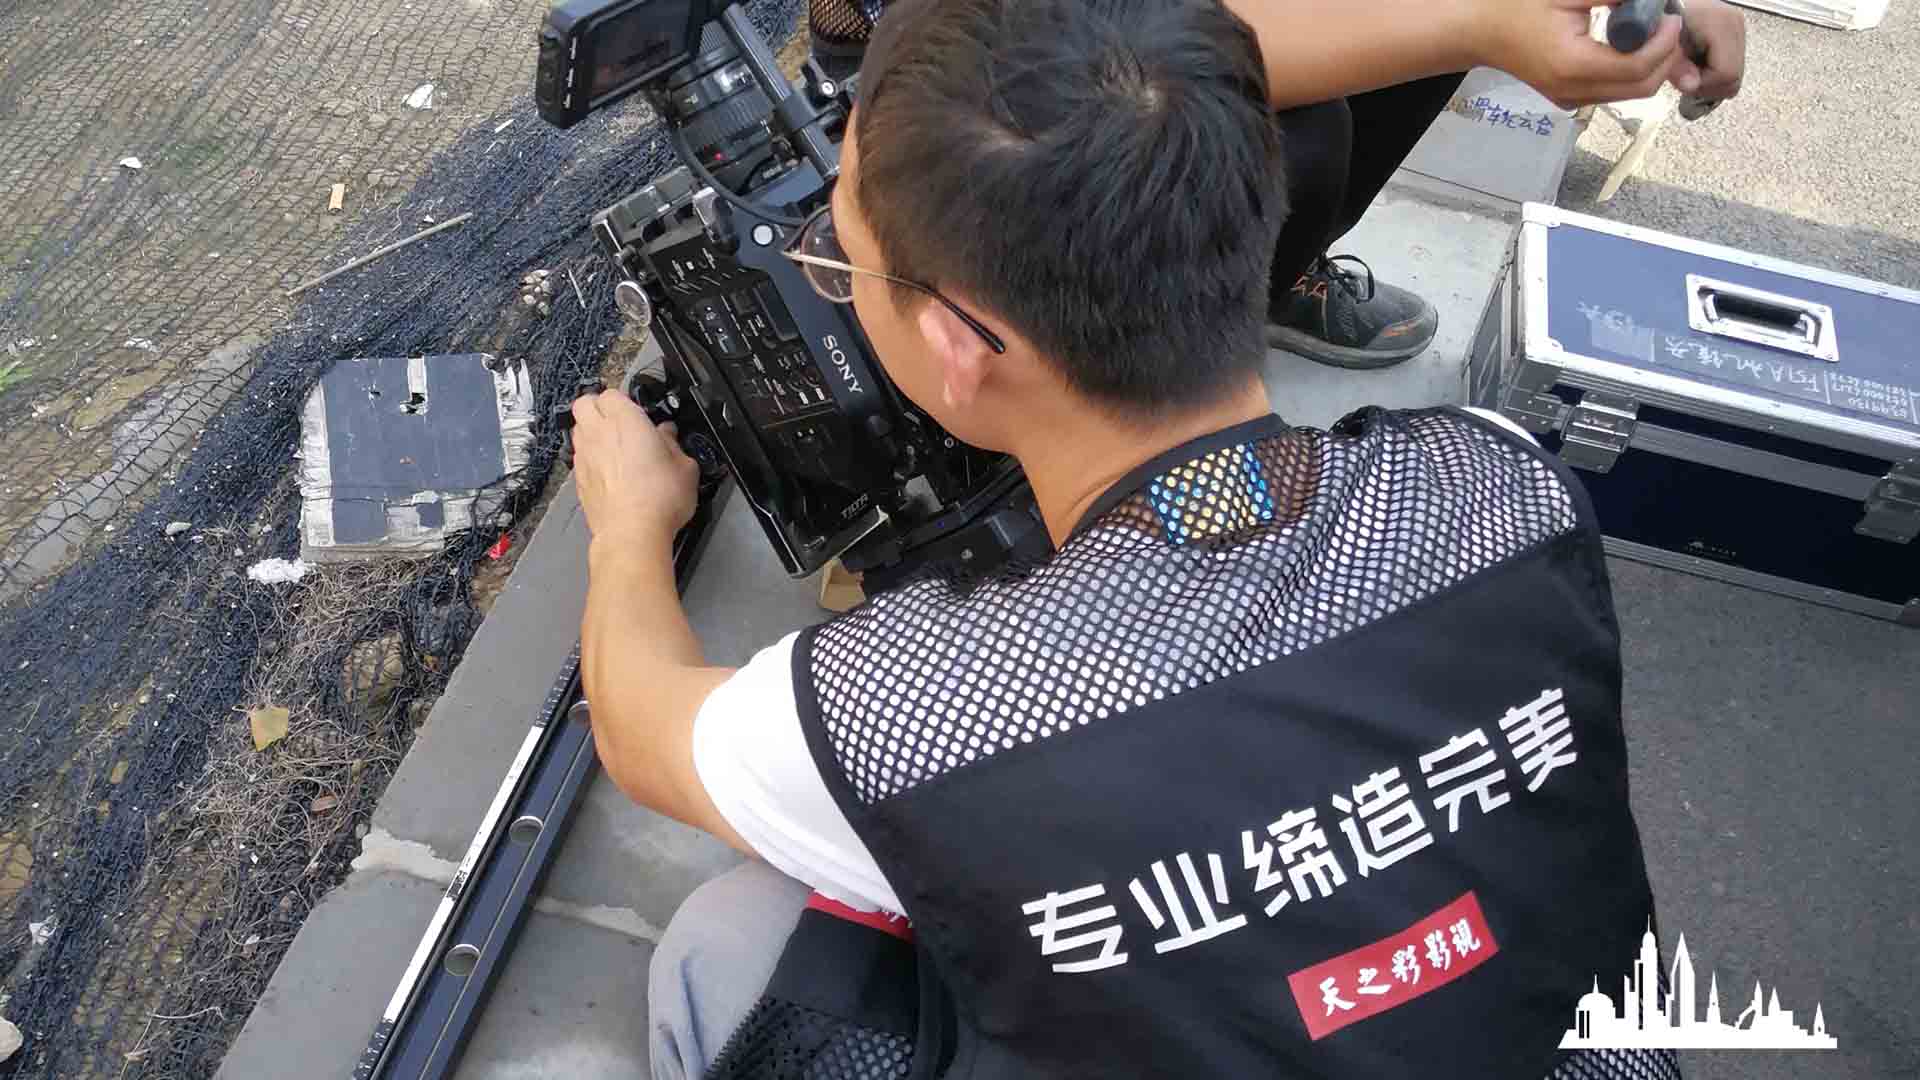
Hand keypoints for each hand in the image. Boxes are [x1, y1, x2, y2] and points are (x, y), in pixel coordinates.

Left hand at [569, 390, 698, 547]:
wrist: (631, 533)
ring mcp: (585, 456)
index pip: (612, 393)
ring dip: (591, 431)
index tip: (639, 413)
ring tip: (613, 446)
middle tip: (618, 421)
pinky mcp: (579, 479)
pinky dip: (590, 458)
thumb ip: (674, 444)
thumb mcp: (685, 466)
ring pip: (577, 429)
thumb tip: (668, 436)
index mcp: (626, 420)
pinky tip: (609, 472)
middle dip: (598, 407)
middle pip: (584, 403)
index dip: (625, 400)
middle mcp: (599, 433)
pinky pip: (579, 457)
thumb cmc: (657, 500)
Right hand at [1473, 0, 1687, 109]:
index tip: (1671, 15)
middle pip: (1641, 88)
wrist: (1482, 32)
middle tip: (1668, 25)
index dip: (1664, 44)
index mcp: (1571, 65)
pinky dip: (1633, 72)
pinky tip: (1631, 45)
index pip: (1636, 67)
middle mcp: (1573, 91)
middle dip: (1665, 58)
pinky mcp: (1571, 100)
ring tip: (1653, 32)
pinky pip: (1615, 92)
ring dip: (1652, 65)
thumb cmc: (1519, 7)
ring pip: (1632, 93)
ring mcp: (1571, 100)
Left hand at [1671, 0, 1745, 100]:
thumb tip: (1691, 85)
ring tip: (1689, 71)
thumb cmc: (1663, 21)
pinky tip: (1697, 65)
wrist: (1667, 9)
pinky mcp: (1735, 35)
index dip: (1703, 84)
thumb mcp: (1664, 47)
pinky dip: (1713, 74)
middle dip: (1707, 86)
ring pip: (1734, 77)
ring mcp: (1738, 29)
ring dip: (1710, 81)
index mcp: (1721, 24)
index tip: (1683, 81)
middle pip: (1733, 78)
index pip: (1726, 73)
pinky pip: (1731, 68)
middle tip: (1685, 79)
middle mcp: (1735, 25)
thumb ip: (1677, 68)